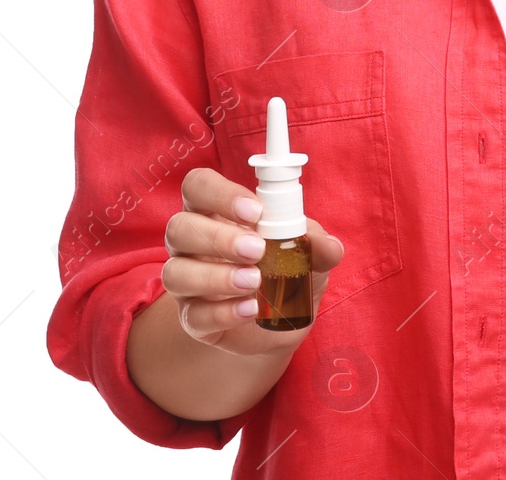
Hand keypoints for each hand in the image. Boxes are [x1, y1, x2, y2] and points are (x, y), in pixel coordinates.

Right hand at [162, 166, 344, 355]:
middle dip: (219, 237)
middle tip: (257, 250)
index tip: (255, 211)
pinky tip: (250, 310)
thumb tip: (329, 246)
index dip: (219, 193)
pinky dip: (222, 312)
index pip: (198, 185)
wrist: (282, 320)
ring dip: (216, 276)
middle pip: (180, 227)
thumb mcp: (308, 251)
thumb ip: (317, 243)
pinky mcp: (191, 318)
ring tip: (254, 282)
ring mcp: (187, 281)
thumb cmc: (287, 267)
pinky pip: (192, 315)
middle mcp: (192, 242)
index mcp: (215, 210)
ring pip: (175, 272)